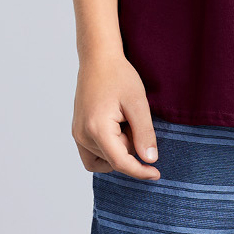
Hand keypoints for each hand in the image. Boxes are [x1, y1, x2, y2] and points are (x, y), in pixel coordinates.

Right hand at [72, 53, 160, 179]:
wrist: (98, 59)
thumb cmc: (118, 76)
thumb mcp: (137, 102)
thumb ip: (144, 133)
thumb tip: (150, 160)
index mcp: (97, 128)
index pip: (120, 162)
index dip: (140, 171)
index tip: (156, 174)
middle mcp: (82, 135)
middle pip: (113, 159)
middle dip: (129, 146)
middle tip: (133, 118)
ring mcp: (77, 134)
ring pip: (103, 159)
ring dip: (118, 148)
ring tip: (124, 121)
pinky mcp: (77, 131)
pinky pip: (92, 155)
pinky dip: (107, 150)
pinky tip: (117, 131)